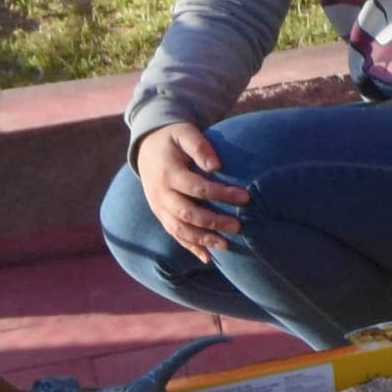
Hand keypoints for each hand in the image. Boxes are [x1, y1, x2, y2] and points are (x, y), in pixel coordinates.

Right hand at [135, 119, 247, 258]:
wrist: (146, 149)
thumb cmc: (172, 139)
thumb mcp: (184, 133)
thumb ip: (200, 146)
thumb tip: (216, 166)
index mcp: (169, 173)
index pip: (197, 188)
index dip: (221, 194)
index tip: (246, 197)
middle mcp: (161, 194)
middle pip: (188, 213)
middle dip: (213, 222)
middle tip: (238, 226)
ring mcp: (159, 207)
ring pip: (180, 228)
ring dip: (202, 240)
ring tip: (226, 246)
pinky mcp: (161, 215)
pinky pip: (174, 234)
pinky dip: (190, 247)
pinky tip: (207, 258)